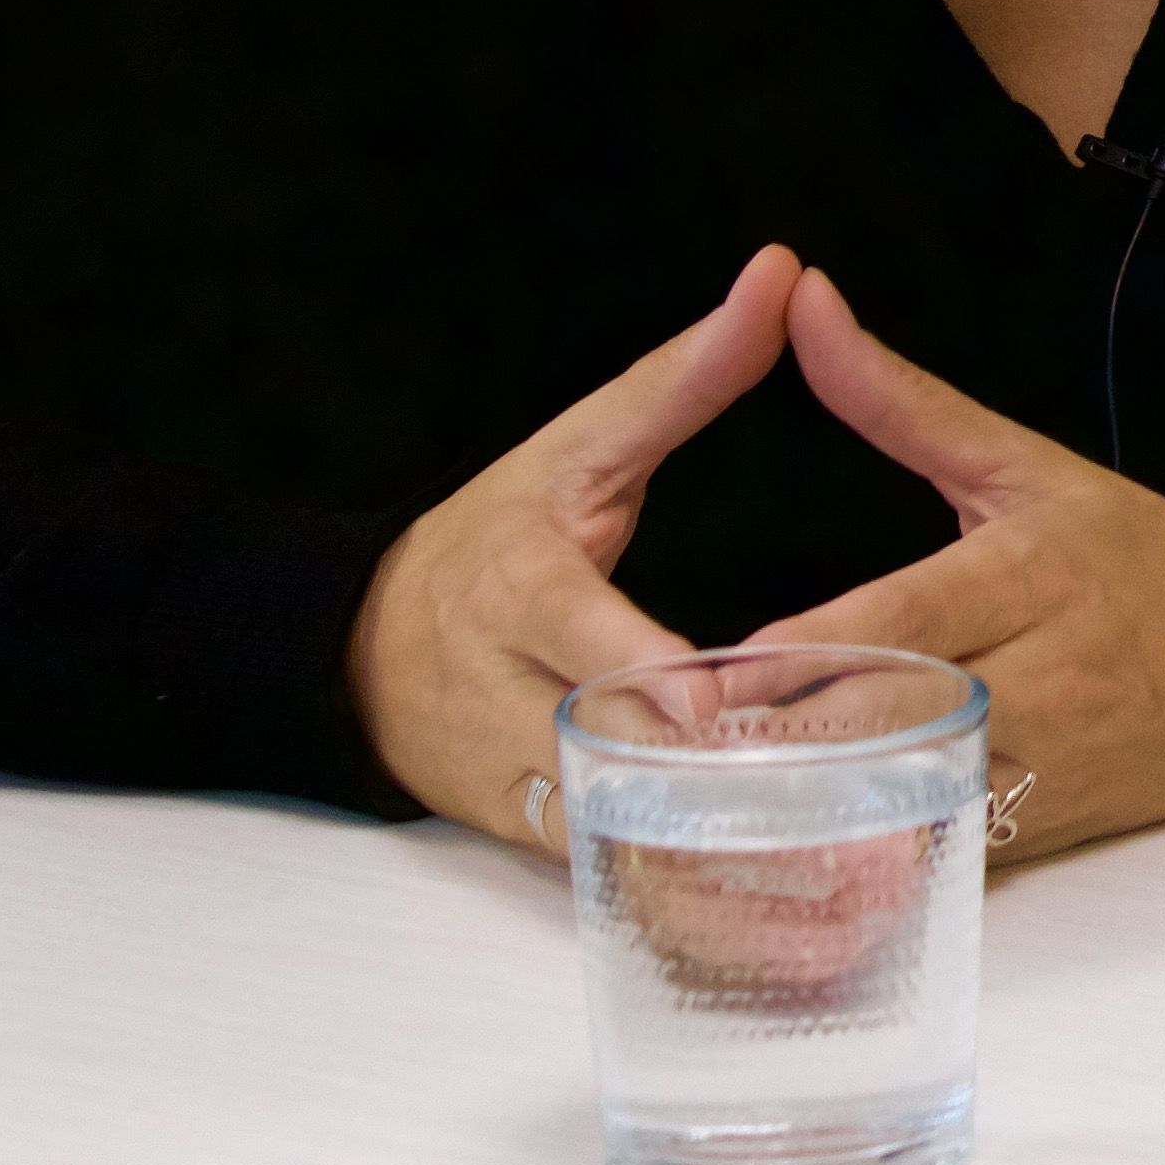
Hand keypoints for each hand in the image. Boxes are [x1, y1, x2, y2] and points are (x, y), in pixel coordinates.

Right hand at [346, 244, 797, 856]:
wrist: (360, 646)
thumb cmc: (500, 533)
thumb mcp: (581, 447)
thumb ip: (685, 377)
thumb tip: (782, 272)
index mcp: (515, 587)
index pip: (576, 630)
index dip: (644, 669)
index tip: (709, 701)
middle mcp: (498, 687)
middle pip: (600, 740)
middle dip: (691, 770)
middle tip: (798, 789)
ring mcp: (502, 771)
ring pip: (602, 822)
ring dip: (692, 840)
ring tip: (804, 858)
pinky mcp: (516, 832)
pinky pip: (603, 867)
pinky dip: (671, 879)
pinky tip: (758, 892)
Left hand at [745, 263, 1164, 861]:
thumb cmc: (1129, 556)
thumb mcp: (1025, 467)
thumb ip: (903, 402)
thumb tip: (805, 307)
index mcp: (1038, 572)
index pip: (916, 615)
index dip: (821, 644)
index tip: (729, 663)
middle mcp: (1049, 673)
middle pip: (904, 710)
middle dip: (797, 729)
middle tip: (689, 737)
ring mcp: (1052, 762)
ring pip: (920, 789)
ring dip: (825, 799)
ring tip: (723, 799)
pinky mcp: (1047, 826)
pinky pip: (945, 844)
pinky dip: (875, 846)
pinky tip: (802, 845)